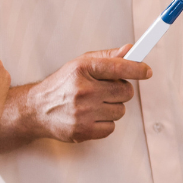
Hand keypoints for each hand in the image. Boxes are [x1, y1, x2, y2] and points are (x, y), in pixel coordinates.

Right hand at [23, 47, 150, 142]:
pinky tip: (91, 117)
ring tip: (94, 104)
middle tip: (107, 90)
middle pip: (126, 92)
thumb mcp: (80, 64)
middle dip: (121, 91)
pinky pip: (111, 127)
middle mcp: (82, 90)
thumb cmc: (62, 85)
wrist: (35, 110)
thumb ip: (107, 57)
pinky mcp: (82, 131)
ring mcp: (82, 113)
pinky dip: (105, 123)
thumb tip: (130, 50)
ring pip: (121, 111)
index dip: (137, 69)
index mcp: (82, 69)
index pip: (119, 67)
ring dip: (112, 108)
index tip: (146, 71)